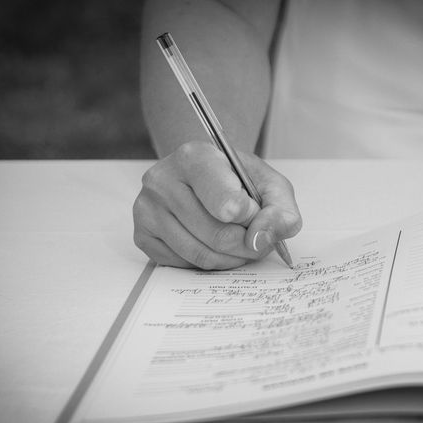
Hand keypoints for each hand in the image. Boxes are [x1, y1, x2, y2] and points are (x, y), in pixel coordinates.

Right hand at [133, 141, 301, 268]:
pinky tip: (215, 246)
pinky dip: (208, 263)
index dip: (251, 218)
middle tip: (255, 239)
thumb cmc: (237, 180)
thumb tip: (260, 239)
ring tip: (240, 244)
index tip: (254, 212)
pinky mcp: (142, 234)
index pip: (228, 205)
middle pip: (218, 236)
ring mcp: (147, 208)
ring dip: (231, 258)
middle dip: (246, 245)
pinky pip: (183, 265)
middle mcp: (162, 179)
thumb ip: (280, 210)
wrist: (205, 176)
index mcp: (194, 157)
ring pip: (200, 255)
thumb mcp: (270, 185)